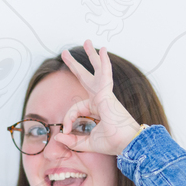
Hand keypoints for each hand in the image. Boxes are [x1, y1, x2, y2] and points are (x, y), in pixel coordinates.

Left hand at [54, 39, 142, 156]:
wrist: (127, 144)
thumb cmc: (113, 143)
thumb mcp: (87, 143)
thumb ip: (73, 141)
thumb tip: (58, 137)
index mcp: (97, 108)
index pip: (76, 108)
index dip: (68, 119)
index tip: (67, 131)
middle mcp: (101, 98)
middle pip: (86, 78)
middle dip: (75, 66)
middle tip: (65, 53)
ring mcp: (105, 95)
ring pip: (97, 71)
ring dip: (91, 56)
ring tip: (87, 42)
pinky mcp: (107, 94)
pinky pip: (105, 75)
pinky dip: (104, 63)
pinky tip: (103, 51)